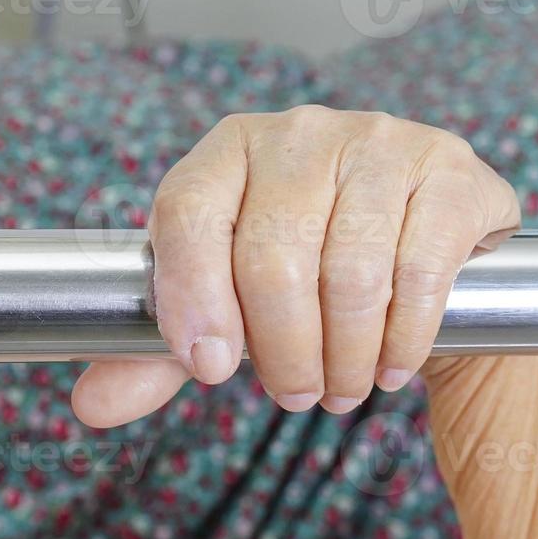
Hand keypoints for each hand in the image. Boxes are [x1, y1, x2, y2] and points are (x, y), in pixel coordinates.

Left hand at [71, 105, 520, 427]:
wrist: (423, 240)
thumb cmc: (309, 272)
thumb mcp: (229, 309)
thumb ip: (162, 353)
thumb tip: (90, 406)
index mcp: (231, 149)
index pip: (188, 212)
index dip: (193, 297)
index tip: (212, 369)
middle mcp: (302, 133)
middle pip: (272, 255)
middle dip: (282, 350)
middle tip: (294, 396)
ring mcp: (381, 142)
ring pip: (348, 270)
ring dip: (344, 355)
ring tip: (343, 388)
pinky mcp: (447, 170)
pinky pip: (419, 269)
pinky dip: (402, 338)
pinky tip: (391, 364)